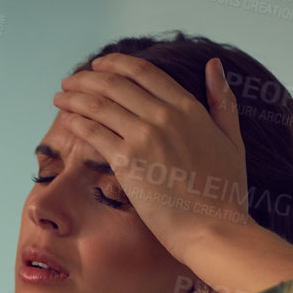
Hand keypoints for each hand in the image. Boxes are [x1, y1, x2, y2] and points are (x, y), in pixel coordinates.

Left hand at [53, 53, 250, 264]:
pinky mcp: (127, 162)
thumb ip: (222, 101)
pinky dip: (76, 122)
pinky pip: (94, 133)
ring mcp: (143, 137)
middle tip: (71, 80)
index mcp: (188, 107)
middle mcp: (163, 116)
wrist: (212, 227)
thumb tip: (213, 64)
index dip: (116, 64)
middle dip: (87, 78)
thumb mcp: (232, 138)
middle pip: (115, 84)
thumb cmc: (225, 191)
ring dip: (74, 97)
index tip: (99, 65)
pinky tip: (66, 120)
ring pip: (99, 106)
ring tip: (60, 97)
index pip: (144, 72)